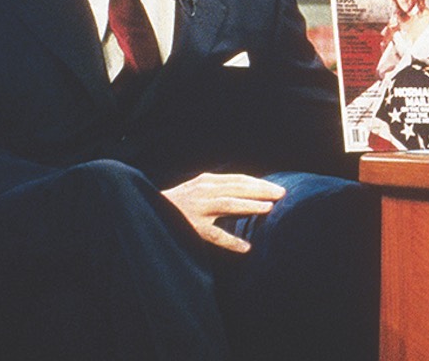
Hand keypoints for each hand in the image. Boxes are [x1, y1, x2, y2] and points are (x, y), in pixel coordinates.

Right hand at [161, 172, 285, 252]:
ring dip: (249, 206)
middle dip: (260, 190)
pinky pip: (214, 235)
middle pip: (236, 188)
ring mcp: (197, 209)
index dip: (258, 183)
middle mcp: (203, 192)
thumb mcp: (199, 188)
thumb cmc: (180, 202)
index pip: (238, 180)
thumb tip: (249, 191)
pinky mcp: (191, 227)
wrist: (146, 211)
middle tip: (281, 193)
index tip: (277, 187)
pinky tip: (246, 248)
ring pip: (227, 205)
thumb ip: (219, 188)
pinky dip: (231, 241)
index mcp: (206, 181)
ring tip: (268, 209)